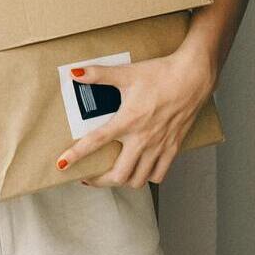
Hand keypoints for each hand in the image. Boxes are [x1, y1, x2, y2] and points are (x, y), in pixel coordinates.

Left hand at [56, 46, 216, 187]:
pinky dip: (147, 177)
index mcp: (128, 121)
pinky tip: (139, 170)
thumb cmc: (160, 74)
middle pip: (118, 175)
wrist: (193, 77)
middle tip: (88, 177)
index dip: (76, 155)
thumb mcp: (127, 73)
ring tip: (111, 176)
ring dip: (122, 181)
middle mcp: (143, 139)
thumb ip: (99, 75)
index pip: (96, 142)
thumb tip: (75, 73)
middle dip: (99, 181)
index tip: (62, 165)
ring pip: (138, 180)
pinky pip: (159, 175)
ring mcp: (159, 146)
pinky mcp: (173, 148)